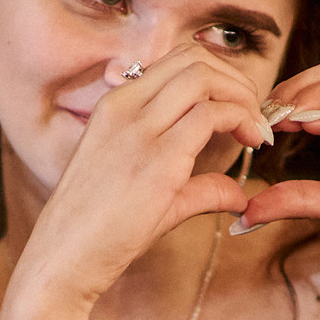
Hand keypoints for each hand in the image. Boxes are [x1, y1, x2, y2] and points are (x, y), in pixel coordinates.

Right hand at [15, 44, 272, 307]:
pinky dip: (242, 121)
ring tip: (257, 130)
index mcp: (115, 106)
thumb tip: (238, 194)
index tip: (239, 107)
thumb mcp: (147, 194)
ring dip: (243, 97)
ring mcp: (139, 129)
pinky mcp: (157, 159)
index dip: (219, 76)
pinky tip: (252, 143)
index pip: (177, 61)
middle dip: (237, 81)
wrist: (62, 259)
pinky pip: (210, 116)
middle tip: (256, 115)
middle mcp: (125, 107)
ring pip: (204, 78)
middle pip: (195, 60)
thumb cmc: (96, 231)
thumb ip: (196, 185)